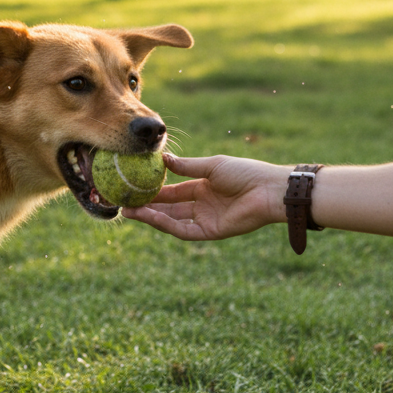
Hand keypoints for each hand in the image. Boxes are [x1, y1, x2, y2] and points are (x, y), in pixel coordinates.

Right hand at [121, 154, 287, 240]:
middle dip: (145, 206)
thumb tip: (162, 160)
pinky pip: (183, 230)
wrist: (268, 190)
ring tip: (129, 211)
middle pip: (168, 207)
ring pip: (171, 220)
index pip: (172, 191)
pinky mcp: (211, 232)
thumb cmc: (245, 172)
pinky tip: (150, 216)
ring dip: (150, 216)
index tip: (132, 186)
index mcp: (202, 188)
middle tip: (123, 202)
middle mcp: (201, 205)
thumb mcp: (212, 166)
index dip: (152, 190)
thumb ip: (186, 167)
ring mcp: (205, 219)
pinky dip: (165, 224)